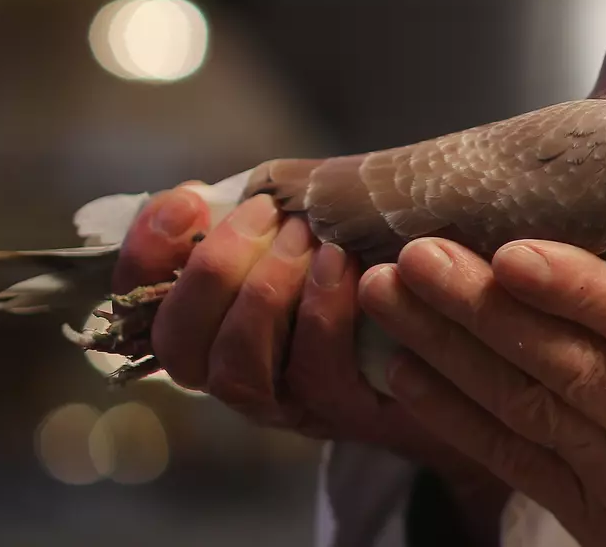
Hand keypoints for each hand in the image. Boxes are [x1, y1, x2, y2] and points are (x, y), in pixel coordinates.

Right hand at [114, 187, 508, 542]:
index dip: (148, 250)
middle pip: (179, 342)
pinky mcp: (346, 411)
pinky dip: (325, 311)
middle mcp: (238, 369)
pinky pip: (317, 373)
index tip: (190, 200)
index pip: (142, 299)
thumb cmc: (377, 263)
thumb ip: (266, 214)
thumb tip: (216, 195)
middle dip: (214, 269)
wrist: (463, 327)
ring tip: (309, 239)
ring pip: (236, 368)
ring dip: (266, 292)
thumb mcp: (315, 227)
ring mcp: (289, 399)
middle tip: (271, 216)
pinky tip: (348, 265)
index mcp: (215, 320)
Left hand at [359, 238, 605, 546]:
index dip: (582, 290)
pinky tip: (404, 370)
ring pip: (525, 408)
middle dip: (484, 308)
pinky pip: (511, 459)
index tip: (515, 252)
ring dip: (450, 350)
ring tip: (391, 294)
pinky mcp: (585, 509)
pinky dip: (452, 416)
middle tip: (417, 255)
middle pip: (566, 365)